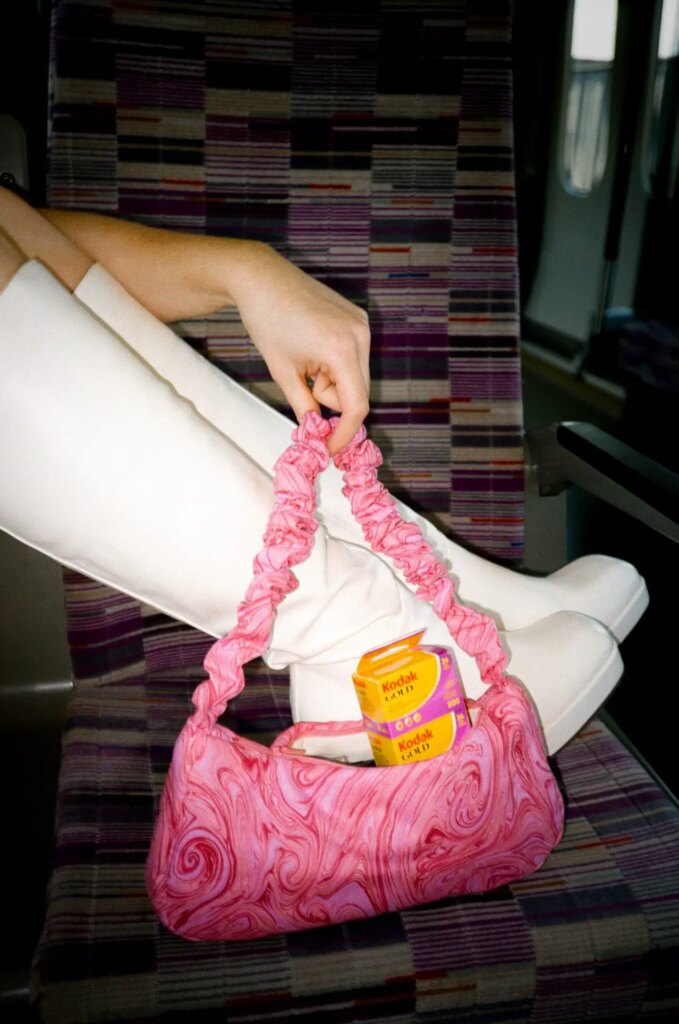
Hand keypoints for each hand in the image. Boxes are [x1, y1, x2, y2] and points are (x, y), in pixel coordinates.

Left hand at [228, 243, 369, 454]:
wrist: (261, 278)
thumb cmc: (267, 322)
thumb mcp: (283, 372)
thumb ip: (304, 406)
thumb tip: (316, 431)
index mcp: (341, 349)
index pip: (356, 406)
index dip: (344, 434)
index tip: (329, 449)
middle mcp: (360, 335)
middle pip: (357, 392)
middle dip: (331, 399)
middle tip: (302, 384)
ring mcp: (362, 324)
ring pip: (355, 377)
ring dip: (332, 380)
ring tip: (305, 359)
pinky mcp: (358, 318)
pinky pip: (353, 358)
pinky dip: (335, 364)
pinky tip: (313, 346)